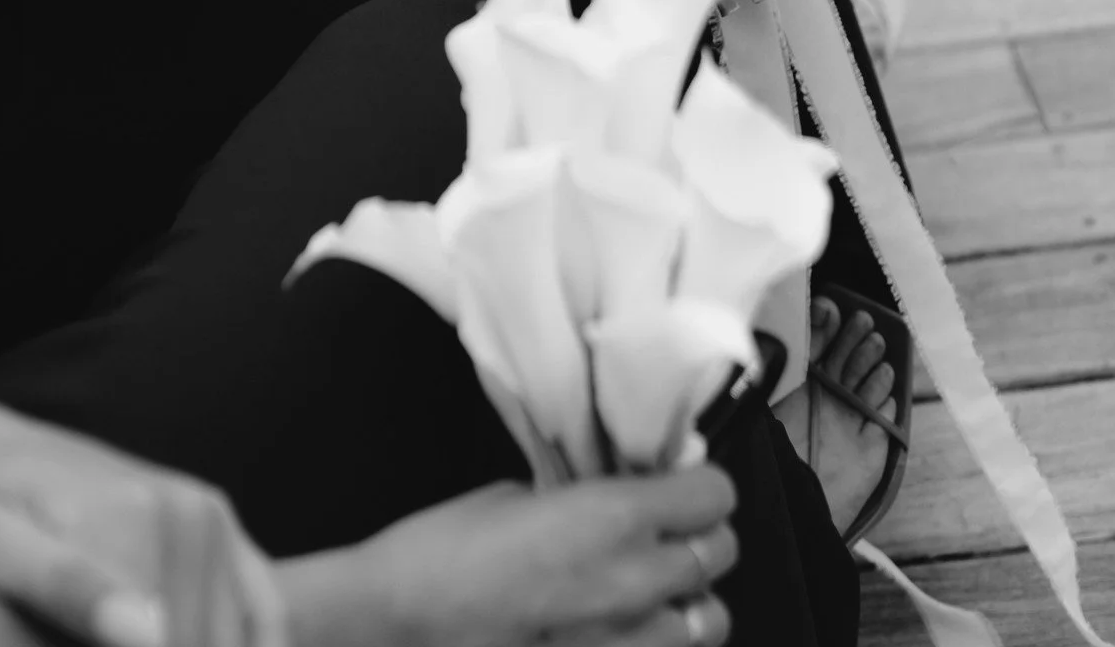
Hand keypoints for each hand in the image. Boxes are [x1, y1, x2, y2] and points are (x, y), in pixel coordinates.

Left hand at [0, 377, 280, 646]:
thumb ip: (66, 587)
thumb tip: (149, 636)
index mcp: (138, 521)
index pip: (166, 640)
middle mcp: (189, 513)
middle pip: (203, 640)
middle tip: (70, 645)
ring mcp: (209, 516)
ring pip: (236, 636)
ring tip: (89, 640)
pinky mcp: (216, 525)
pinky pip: (263, 609)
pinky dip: (250, 645)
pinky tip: (210, 646)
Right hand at [278, 471, 735, 646]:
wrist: (395, 630)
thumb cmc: (443, 550)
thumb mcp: (517, 499)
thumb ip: (582, 504)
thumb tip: (612, 504)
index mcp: (612, 519)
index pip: (715, 496)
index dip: (699, 486)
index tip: (679, 482)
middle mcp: (636, 584)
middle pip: (719, 556)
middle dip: (696, 539)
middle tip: (660, 534)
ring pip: (708, 624)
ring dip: (684, 604)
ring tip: (646, 595)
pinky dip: (648, 643)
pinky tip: (613, 633)